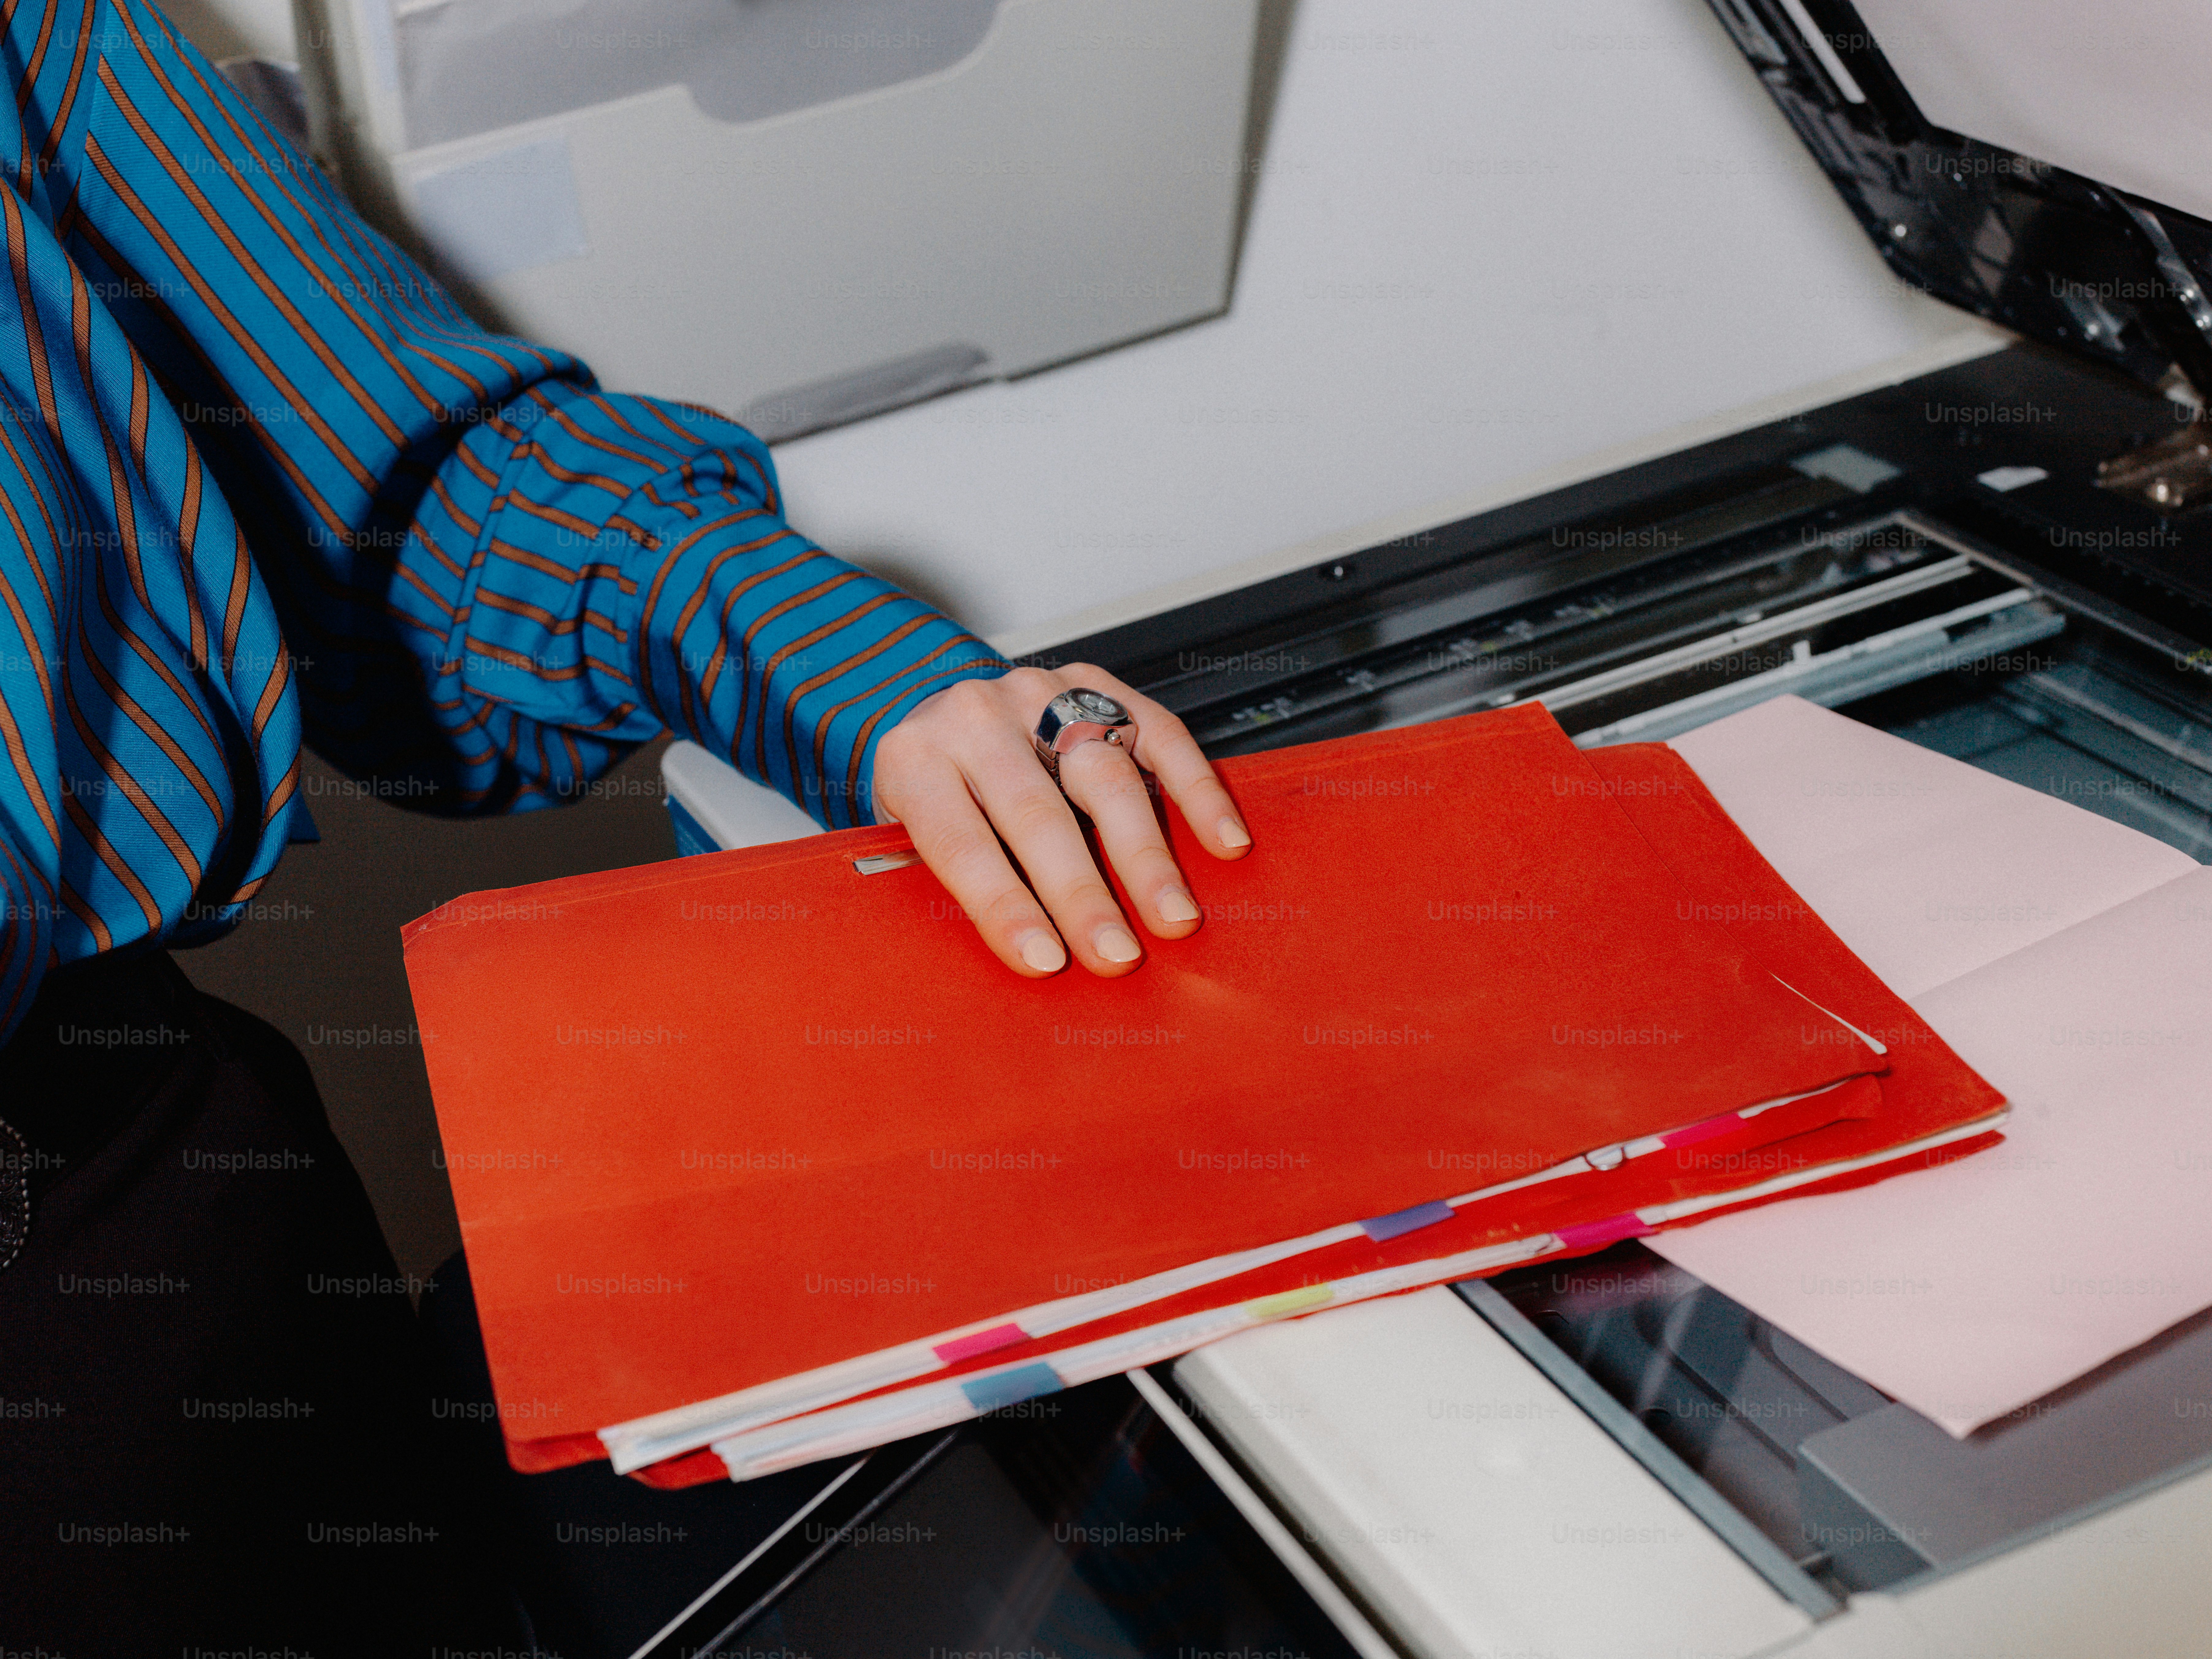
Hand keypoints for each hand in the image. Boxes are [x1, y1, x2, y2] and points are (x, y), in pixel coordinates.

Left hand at [870, 665, 1251, 975]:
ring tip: (1173, 915)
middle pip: (1037, 811)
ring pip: (1103, 774)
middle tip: (1117, 955)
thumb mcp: (907, 840)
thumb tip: (1020, 958)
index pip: (960, 841)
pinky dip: (1196, 791)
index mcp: (914, 760)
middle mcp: (975, 718)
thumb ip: (945, 887)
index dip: (1003, 905)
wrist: (939, 718)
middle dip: (1082, 893)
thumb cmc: (933, 797)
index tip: (1045, 961)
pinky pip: (1158, 734)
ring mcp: (1040, 694)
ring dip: (1145, 854)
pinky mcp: (1095, 686)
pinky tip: (1222, 840)